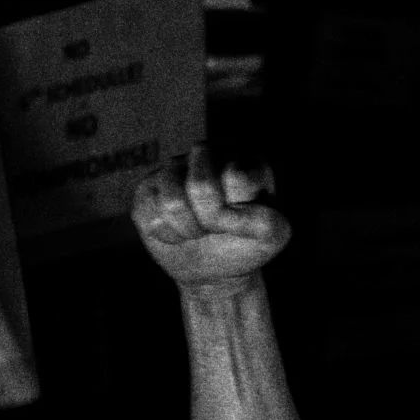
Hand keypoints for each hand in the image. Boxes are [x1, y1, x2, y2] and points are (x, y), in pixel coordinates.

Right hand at [132, 145, 291, 293]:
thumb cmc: (247, 244)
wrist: (216, 268)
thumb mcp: (273, 237)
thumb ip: (267, 223)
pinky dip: (168, 234)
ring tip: (200, 230)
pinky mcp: (147, 188)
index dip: (237, 212)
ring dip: (189, 230)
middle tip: (219, 226)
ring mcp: (173, 168)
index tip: (245, 220)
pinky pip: (149, 214)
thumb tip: (231, 213)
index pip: (235, 179)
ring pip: (172, 202)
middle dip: (211, 220)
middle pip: (200, 186)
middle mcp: (206, 152)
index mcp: (243, 155)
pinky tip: (179, 231)